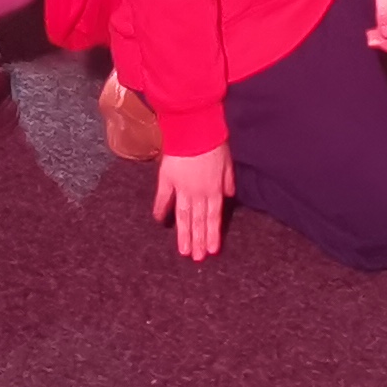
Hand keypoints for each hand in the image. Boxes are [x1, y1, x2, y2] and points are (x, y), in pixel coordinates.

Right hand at [154, 142, 233, 261]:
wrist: (193, 128)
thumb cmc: (213, 141)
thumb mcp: (227, 162)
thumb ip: (228, 180)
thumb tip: (228, 195)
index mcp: (214, 189)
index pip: (214, 217)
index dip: (212, 234)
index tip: (212, 251)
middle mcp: (198, 193)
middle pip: (198, 221)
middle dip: (198, 240)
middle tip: (197, 258)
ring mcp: (181, 188)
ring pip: (183, 216)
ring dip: (183, 234)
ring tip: (183, 251)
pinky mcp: (167, 179)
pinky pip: (163, 197)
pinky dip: (160, 209)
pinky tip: (158, 221)